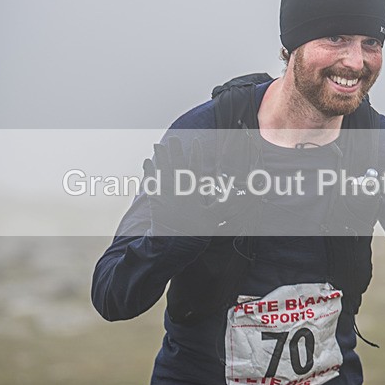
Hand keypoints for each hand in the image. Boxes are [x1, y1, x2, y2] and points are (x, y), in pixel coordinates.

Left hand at [143, 136, 258, 236]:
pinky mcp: (154, 200)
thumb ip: (224, 204)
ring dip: (160, 157)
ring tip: (157, 145)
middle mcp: (177, 189)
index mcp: (191, 191)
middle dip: (175, 151)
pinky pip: (150, 181)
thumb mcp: (212, 218)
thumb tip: (238, 193)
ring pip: (161, 170)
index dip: (196, 153)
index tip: (196, 140)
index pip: (195, 168)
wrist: (170, 246)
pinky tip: (147, 162)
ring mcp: (164, 193)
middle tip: (173, 138)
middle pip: (175, 165)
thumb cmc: (192, 233)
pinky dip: (149, 171)